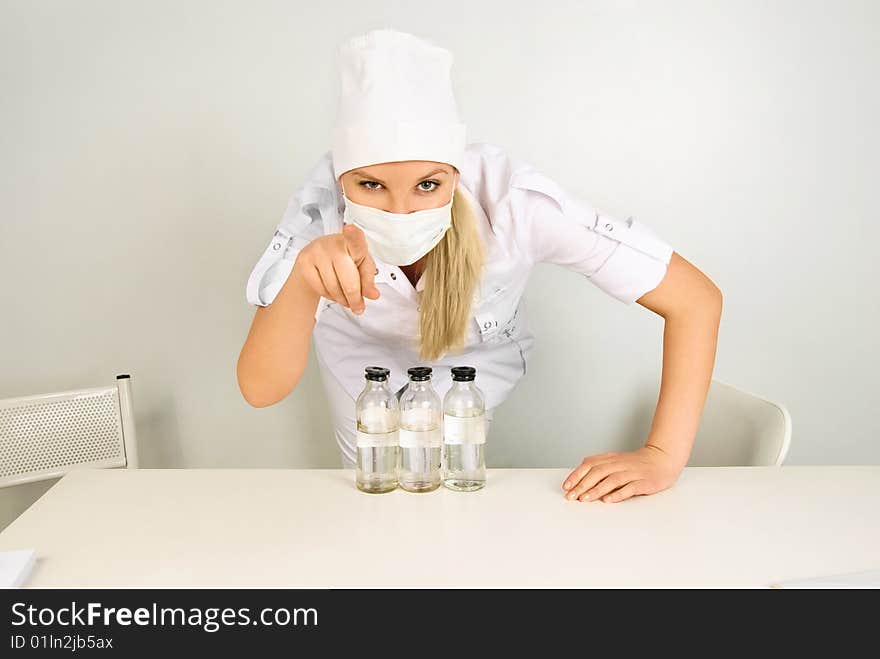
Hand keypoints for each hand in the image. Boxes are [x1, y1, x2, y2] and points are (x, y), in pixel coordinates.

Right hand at [293, 224, 379, 313]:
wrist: (319, 254)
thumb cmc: (346, 258)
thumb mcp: (362, 266)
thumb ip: (369, 280)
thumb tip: (373, 295)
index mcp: (353, 242)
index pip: (355, 239)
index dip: (353, 234)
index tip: (350, 229)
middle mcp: (334, 244)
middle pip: (348, 280)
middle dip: (354, 298)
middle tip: (358, 307)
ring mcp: (317, 251)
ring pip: (333, 288)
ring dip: (342, 299)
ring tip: (346, 299)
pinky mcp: (304, 261)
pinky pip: (320, 289)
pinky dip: (329, 296)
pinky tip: (333, 292)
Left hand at [561, 445, 683, 503]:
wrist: (663, 459)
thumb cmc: (637, 464)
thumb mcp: (616, 461)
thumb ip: (600, 468)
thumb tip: (581, 481)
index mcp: (611, 459)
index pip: (589, 464)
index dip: (576, 475)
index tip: (566, 486)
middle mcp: (620, 464)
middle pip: (598, 472)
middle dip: (582, 485)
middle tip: (571, 496)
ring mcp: (632, 473)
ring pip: (611, 480)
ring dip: (596, 490)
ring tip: (585, 499)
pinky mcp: (644, 482)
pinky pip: (629, 488)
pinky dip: (618, 494)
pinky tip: (608, 500)